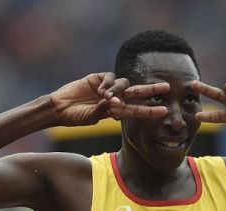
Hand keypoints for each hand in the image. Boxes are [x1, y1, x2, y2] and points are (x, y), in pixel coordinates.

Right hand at [49, 72, 168, 126]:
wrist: (59, 108)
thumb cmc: (74, 117)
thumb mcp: (90, 118)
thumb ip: (103, 110)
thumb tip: (114, 102)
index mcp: (115, 111)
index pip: (136, 110)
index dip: (150, 110)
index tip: (163, 111)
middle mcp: (114, 99)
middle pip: (137, 92)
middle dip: (151, 90)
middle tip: (166, 87)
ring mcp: (107, 87)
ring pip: (123, 84)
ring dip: (117, 90)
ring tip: (106, 98)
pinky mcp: (98, 78)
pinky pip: (110, 76)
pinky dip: (108, 83)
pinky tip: (101, 90)